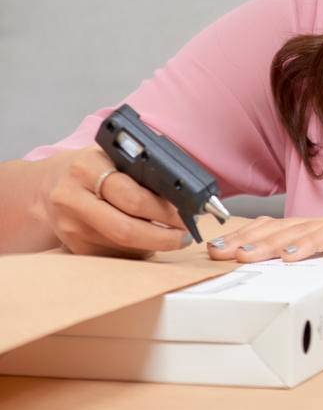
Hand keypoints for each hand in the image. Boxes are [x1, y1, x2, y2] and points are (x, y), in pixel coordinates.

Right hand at [34, 147, 188, 257]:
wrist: (50, 184)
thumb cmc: (91, 165)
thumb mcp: (112, 154)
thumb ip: (142, 168)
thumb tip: (181, 193)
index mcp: (87, 168)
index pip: (131, 196)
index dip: (163, 210)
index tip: (186, 215)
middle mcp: (73, 199)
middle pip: (126, 229)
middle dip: (163, 237)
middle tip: (185, 235)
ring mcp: (71, 227)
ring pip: (122, 246)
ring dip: (153, 245)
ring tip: (172, 237)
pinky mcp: (74, 246)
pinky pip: (114, 255)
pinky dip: (137, 251)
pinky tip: (148, 242)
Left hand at [204, 213, 322, 322]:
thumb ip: (308, 290)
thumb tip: (265, 311)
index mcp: (321, 237)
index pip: (276, 231)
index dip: (246, 239)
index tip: (216, 253)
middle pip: (283, 227)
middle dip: (248, 240)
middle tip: (219, 253)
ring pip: (304, 229)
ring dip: (272, 242)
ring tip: (247, 255)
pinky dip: (311, 243)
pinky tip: (290, 254)